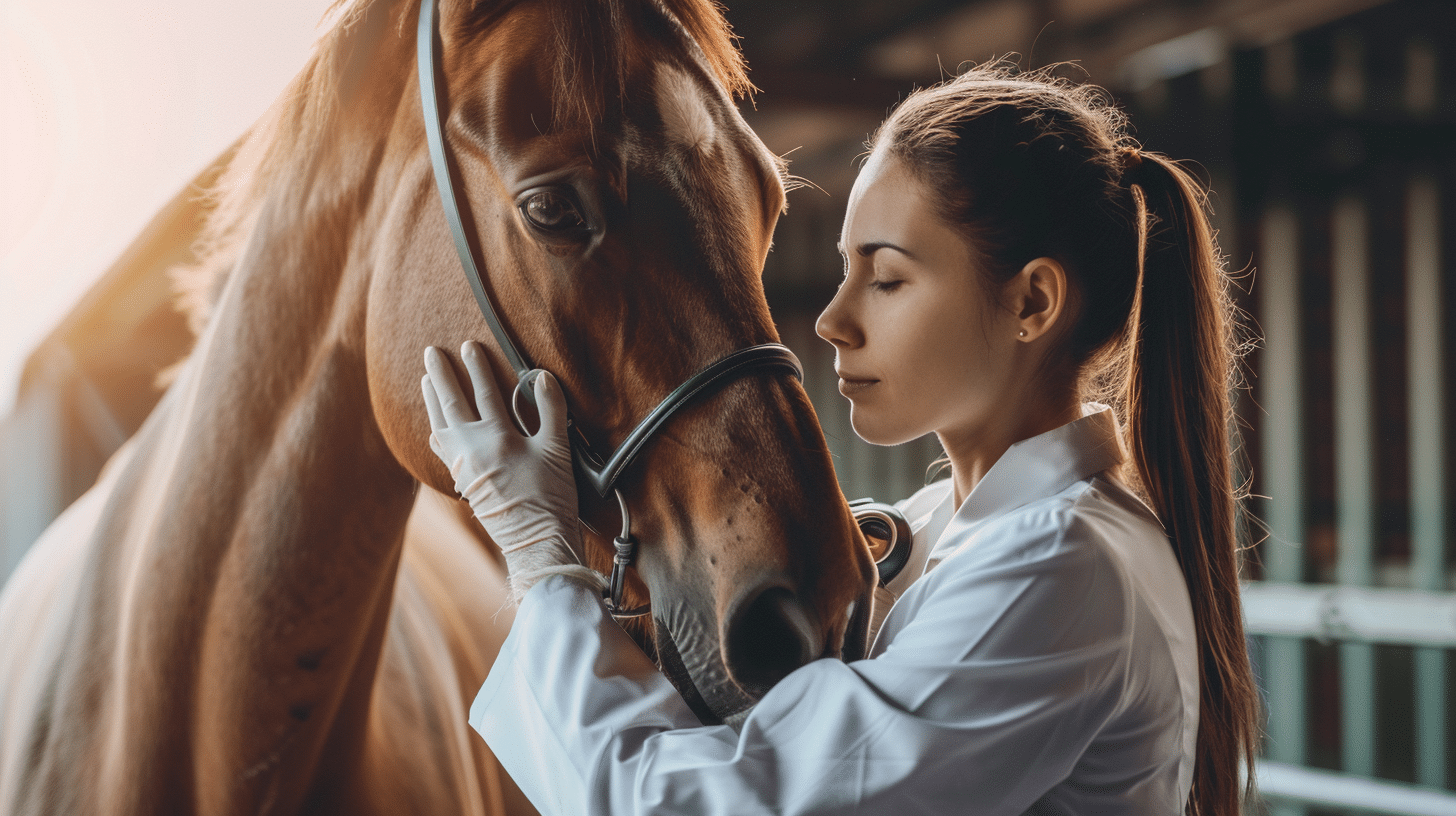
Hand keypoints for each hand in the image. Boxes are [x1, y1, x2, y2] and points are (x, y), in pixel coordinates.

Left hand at [422, 342, 600, 600]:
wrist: (536, 541)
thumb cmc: (550, 497)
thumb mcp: (557, 450)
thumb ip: (550, 410)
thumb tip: (542, 377)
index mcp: (497, 437)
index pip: (484, 393)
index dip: (477, 367)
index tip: (469, 346)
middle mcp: (472, 449)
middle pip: (451, 404)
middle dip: (441, 375)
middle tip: (430, 353)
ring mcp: (463, 467)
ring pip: (440, 425)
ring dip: (431, 400)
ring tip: (425, 381)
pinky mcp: (463, 482)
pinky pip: (441, 449)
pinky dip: (436, 430)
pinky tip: (435, 426)